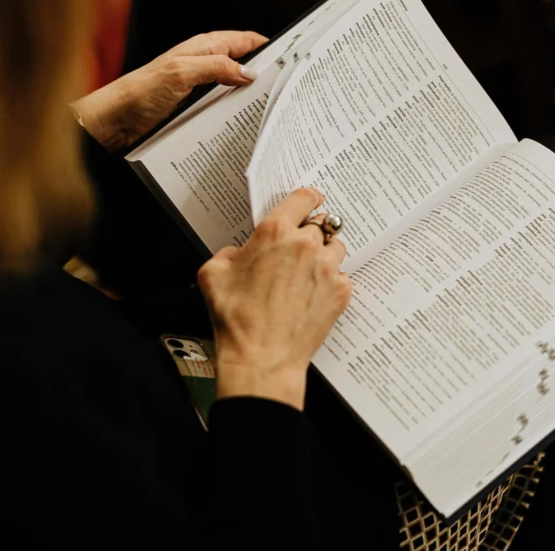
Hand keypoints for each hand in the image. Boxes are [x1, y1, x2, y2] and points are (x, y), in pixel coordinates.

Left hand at [72, 31, 267, 151]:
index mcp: (201, 49)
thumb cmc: (138, 93)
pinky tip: (240, 124)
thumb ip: (216, 67)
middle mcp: (200, 66)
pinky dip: (233, 112)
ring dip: (248, 97)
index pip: (243, 41)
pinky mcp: (190, 108)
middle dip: (262, 73)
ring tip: (268, 108)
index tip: (288, 56)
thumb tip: (247, 72)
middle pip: (241, 65)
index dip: (266, 46)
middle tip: (284, 86)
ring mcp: (196, 88)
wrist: (114, 121)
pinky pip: (220, 107)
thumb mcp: (182, 73)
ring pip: (232, 88)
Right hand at [197, 189, 351, 410]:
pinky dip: (330, 281)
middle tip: (297, 250)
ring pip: (335, 247)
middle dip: (309, 233)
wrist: (261, 356)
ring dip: (324, 254)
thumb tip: (240, 253)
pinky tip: (312, 294)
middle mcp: (305, 246)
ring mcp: (326, 269)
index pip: (303, 198)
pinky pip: (341, 276)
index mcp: (274, 233)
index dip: (308, 197)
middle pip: (319, 224)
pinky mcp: (339, 292)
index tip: (312, 198)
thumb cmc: (237, 319)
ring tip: (307, 272)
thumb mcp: (213, 273)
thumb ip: (230, 252)